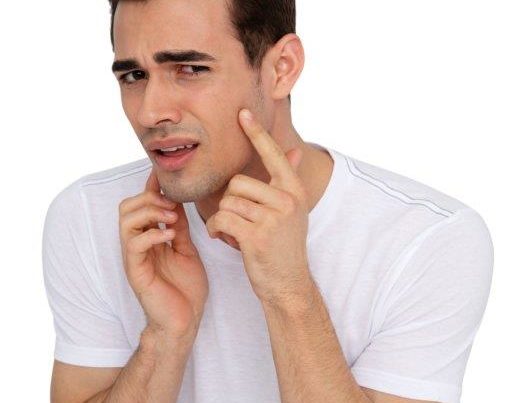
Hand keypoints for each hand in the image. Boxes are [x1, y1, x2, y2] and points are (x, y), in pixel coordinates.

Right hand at [119, 167, 208, 337]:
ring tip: (172, 218)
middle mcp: (137, 245)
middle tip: (172, 205)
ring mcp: (134, 258)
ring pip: (126, 221)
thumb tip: (177, 201)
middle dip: (149, 198)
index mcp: (149, 238)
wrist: (185, 320)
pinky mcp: (136, 271)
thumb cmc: (185, 288)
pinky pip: (134, 244)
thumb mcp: (186, 249)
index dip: (150, 187)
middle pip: (127, 207)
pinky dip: (152, 234)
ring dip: (150, 212)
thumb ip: (178, 227)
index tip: (162, 174)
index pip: (141, 205)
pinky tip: (170, 236)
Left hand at [206, 109, 311, 304]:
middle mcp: (287, 200)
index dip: (257, 133)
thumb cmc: (284, 246)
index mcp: (293, 190)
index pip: (273, 154)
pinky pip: (222, 219)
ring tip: (234, 232)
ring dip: (223, 219)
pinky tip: (224, 239)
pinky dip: (216, 230)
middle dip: (231, 202)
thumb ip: (288, 180)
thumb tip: (295, 151)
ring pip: (228, 202)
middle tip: (239, 220)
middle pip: (238, 182)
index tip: (243, 113)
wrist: (288, 283)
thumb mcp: (292, 211)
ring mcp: (273, 217)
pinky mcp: (256, 235)